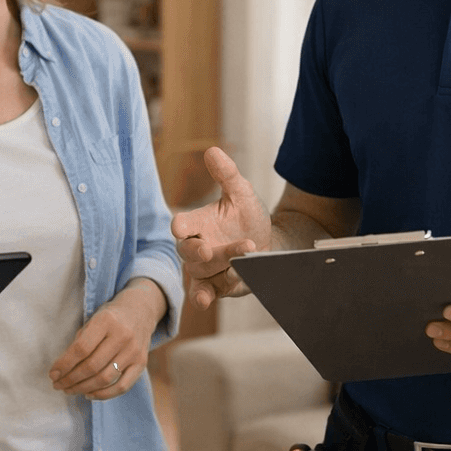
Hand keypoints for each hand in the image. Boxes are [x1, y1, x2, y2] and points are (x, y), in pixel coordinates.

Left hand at [49, 279, 165, 400]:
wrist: (141, 309)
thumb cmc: (110, 317)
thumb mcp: (93, 319)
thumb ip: (80, 341)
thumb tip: (62, 370)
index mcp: (106, 321)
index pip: (81, 348)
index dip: (64, 364)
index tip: (52, 374)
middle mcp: (122, 336)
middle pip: (92, 366)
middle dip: (71, 379)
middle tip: (58, 385)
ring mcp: (134, 351)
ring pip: (105, 379)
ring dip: (83, 388)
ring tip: (69, 390)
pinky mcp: (142, 363)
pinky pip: (122, 386)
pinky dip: (103, 395)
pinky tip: (89, 394)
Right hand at [170, 147, 270, 308]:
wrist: (269, 245)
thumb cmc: (248, 217)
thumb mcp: (242, 193)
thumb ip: (227, 175)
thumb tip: (212, 150)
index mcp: (198, 223)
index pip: (182, 225)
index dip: (180, 226)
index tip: (181, 227)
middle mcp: (197, 247)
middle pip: (188, 251)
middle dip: (197, 251)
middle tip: (209, 250)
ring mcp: (205, 269)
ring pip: (202, 271)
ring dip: (222, 265)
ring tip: (247, 254)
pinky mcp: (215, 286)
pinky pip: (204, 292)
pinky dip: (203, 296)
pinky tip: (205, 300)